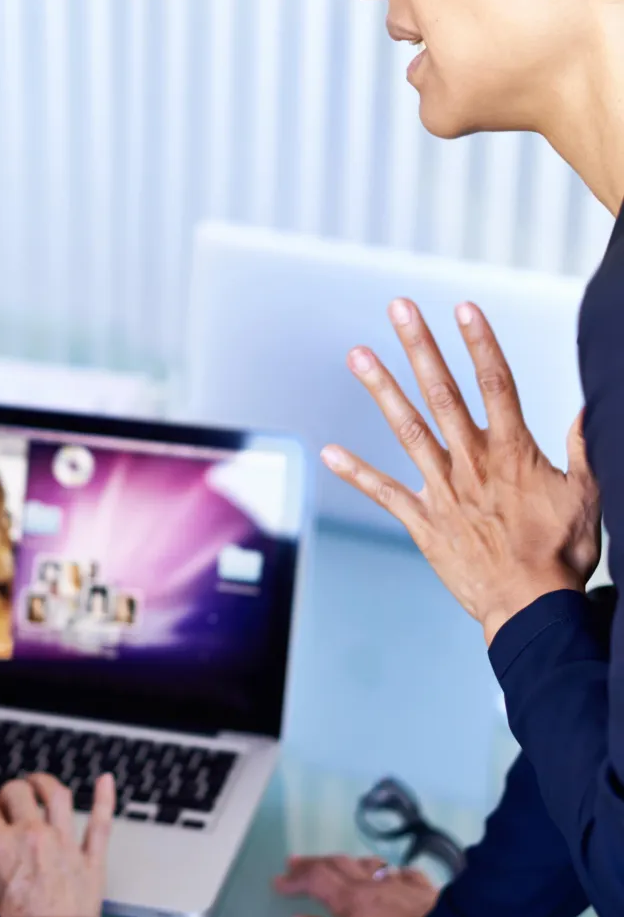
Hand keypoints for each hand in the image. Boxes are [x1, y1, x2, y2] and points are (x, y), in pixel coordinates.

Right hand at [0, 772, 114, 916]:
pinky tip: (106, 781)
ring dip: (45, 784)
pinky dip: (104, 798)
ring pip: (57, 796)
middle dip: (6, 793)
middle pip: (17, 793)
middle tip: (4, 802)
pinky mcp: (92, 859)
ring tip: (39, 783)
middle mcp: (33, 836)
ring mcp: (65, 844)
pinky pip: (101, 822)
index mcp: (1, 846)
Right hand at [275, 854, 473, 916]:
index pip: (316, 881)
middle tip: (296, 862)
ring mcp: (401, 886)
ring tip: (338, 864)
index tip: (278, 881)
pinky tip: (395, 875)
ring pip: (369, 866)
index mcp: (351, 900)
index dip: (296, 880)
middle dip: (314, 864)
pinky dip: (391, 873)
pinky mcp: (426, 893)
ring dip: (347, 863)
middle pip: (338, 866)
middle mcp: (372, 886)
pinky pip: (404, 875)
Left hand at [322, 299, 600, 642]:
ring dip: (382, 389)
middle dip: (420, 346)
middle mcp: (472, 463)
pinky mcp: (423, 522)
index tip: (462, 307)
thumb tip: (588, 406)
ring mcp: (443, 490)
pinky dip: (355, 472)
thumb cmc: (562, 555)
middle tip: (399, 307)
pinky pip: (384, 493)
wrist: (531, 609)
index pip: (496, 384)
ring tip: (357, 353)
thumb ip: (582, 447)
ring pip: (408, 429)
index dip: (480, 343)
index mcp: (512, 452)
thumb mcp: (585, 494)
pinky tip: (328, 452)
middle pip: (443, 393)